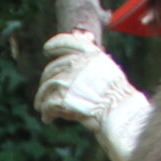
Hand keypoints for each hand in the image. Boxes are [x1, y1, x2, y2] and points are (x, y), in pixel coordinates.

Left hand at [36, 31, 152, 160]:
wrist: (119, 112)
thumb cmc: (116, 96)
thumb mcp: (107, 70)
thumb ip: (89, 64)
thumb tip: (72, 61)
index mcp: (90, 54)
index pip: (68, 42)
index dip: (56, 44)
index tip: (47, 49)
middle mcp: (77, 63)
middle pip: (52, 69)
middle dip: (46, 81)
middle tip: (43, 93)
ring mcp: (68, 80)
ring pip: (47, 87)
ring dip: (42, 98)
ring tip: (41, 108)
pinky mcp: (62, 98)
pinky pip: (48, 104)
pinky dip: (46, 112)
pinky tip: (47, 118)